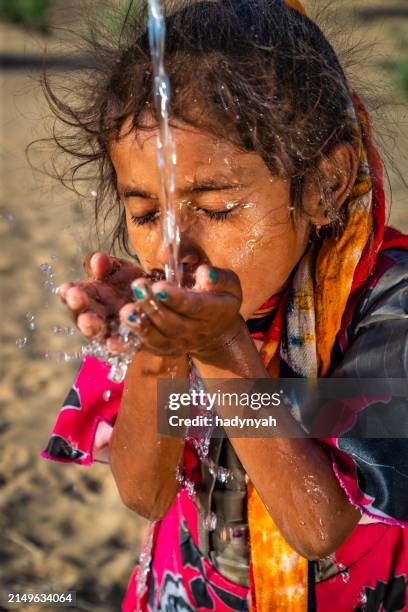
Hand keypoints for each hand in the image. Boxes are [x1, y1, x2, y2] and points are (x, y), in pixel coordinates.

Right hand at [59, 252, 144, 345]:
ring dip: (92, 327)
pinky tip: (115, 343)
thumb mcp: (120, 269)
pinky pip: (120, 346)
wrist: (158, 299)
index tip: (67, 287)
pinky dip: (117, 345)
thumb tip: (98, 259)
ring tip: (88, 320)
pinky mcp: (127, 344)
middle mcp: (95, 316)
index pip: (72, 294)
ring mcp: (110, 332)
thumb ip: (107, 265)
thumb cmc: (131, 282)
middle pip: (81, 313)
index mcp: (88, 296)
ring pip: (97, 332)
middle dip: (78, 306)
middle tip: (75, 298)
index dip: (68, 292)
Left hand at [119, 265, 243, 358]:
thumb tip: (204, 274)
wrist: (216, 330)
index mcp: (214, 312)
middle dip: (154, 306)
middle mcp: (196, 332)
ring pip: (158, 338)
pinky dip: (131, 341)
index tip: (159, 287)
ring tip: (126, 310)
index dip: (177, 298)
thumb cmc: (219, 298)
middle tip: (138, 287)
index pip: (195, 307)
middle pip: (173, 324)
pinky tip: (118, 332)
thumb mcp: (228, 283)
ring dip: (141, 324)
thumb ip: (218, 277)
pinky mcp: (163, 349)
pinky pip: (146, 346)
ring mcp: (179, 343)